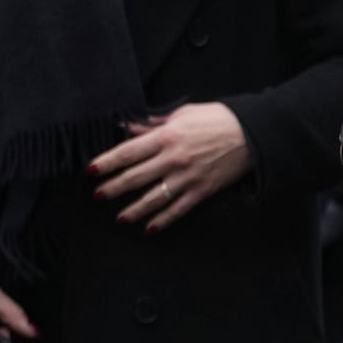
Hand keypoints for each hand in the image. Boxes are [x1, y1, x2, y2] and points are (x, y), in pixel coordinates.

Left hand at [90, 101, 252, 231]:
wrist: (252, 134)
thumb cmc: (216, 119)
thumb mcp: (182, 114)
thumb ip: (152, 124)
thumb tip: (127, 127)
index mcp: (165, 137)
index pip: (127, 152)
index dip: (106, 163)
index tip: (90, 170)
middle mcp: (172, 159)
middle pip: (135, 177)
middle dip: (113, 188)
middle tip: (97, 195)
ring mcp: (187, 178)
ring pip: (153, 198)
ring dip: (133, 210)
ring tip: (119, 217)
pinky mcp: (202, 191)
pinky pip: (177, 209)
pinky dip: (162, 220)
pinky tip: (148, 227)